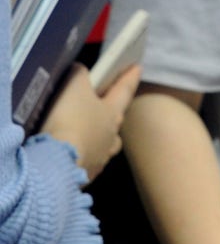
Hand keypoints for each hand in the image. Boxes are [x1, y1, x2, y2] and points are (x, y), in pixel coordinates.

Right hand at [40, 63, 141, 181]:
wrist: (58, 165)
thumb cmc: (70, 120)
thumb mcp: (74, 88)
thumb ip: (79, 76)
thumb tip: (82, 71)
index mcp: (112, 114)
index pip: (124, 91)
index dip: (129, 78)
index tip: (138, 67)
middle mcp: (111, 137)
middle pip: (115, 121)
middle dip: (112, 111)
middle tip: (108, 104)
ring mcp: (100, 158)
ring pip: (105, 144)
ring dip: (98, 138)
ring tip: (88, 134)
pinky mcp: (85, 175)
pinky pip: (86, 161)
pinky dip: (80, 155)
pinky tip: (70, 155)